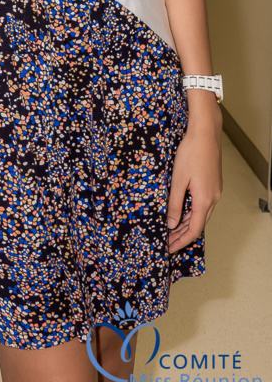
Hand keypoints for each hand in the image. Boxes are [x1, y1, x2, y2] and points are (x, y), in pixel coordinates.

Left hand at [167, 101, 222, 252]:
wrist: (205, 133)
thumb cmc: (190, 153)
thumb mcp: (178, 180)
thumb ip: (175, 203)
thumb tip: (171, 224)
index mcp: (204, 200)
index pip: (194, 230)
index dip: (181, 241)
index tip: (170, 248)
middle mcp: (213, 198)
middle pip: (198, 224)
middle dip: (183, 235)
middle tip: (168, 241)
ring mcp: (215, 191)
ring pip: (201, 214)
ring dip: (187, 223)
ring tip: (172, 229)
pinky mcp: (213, 184)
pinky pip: (203, 204)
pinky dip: (191, 212)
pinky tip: (181, 211)